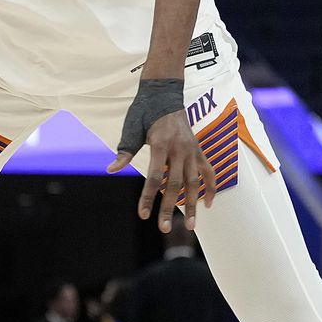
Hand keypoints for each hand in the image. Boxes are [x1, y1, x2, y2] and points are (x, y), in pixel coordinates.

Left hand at [110, 108, 217, 232]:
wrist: (165, 93)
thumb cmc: (144, 111)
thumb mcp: (131, 129)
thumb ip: (124, 152)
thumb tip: (111, 170)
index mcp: (160, 144)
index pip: (154, 177)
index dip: (147, 197)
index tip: (143, 215)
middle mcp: (179, 149)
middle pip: (175, 185)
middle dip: (169, 208)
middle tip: (164, 229)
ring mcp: (192, 150)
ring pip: (194, 183)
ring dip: (193, 205)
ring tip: (190, 226)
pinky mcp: (199, 150)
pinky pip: (209, 172)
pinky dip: (211, 188)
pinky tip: (208, 205)